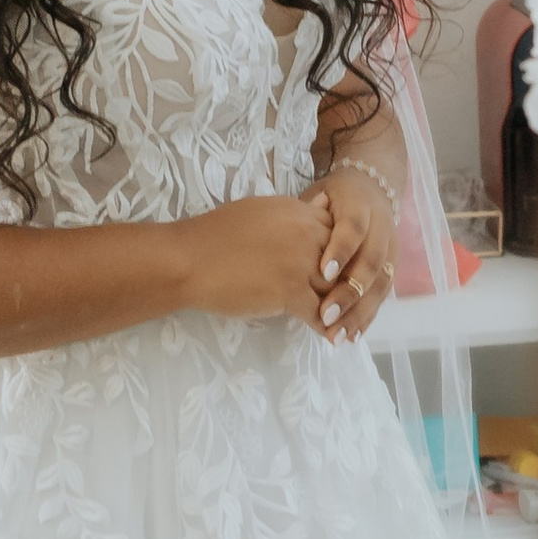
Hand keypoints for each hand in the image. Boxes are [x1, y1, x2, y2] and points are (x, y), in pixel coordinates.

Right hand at [174, 196, 335, 325]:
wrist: (189, 259)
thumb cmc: (215, 235)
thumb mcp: (262, 210)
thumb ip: (296, 211)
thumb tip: (323, 203)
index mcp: (299, 211)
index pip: (340, 231)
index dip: (342, 253)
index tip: (340, 270)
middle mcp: (306, 234)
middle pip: (344, 260)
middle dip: (346, 282)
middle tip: (348, 301)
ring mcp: (300, 263)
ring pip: (336, 288)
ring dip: (339, 307)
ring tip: (344, 323)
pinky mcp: (290, 292)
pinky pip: (319, 313)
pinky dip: (325, 327)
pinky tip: (328, 336)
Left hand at [302, 163, 398, 345]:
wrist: (371, 187)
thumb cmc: (333, 198)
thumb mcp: (317, 197)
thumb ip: (306, 216)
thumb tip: (284, 235)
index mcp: (360, 204)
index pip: (353, 228)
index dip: (340, 251)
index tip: (322, 274)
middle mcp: (382, 226)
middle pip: (370, 262)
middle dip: (349, 293)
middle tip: (326, 317)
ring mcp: (391, 248)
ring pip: (380, 284)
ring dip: (359, 313)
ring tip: (337, 336)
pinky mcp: (392, 266)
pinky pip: (382, 296)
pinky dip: (367, 317)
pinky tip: (351, 336)